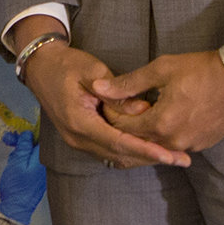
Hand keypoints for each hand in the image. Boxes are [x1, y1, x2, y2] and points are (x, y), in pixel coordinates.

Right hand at [15, 31, 190, 168]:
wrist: (41, 67)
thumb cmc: (67, 64)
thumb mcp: (93, 71)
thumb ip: (117, 94)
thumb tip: (143, 110)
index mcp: (80, 122)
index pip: (118, 141)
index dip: (146, 150)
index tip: (169, 155)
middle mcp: (78, 138)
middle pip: (120, 156)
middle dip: (151, 158)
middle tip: (182, 159)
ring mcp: (78, 141)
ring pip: (116, 157)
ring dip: (144, 157)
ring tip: (174, 157)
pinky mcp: (82, 139)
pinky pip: (110, 151)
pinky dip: (132, 151)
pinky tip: (152, 149)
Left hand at [98, 50, 223, 154]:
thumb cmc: (202, 70)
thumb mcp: (162, 69)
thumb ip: (128, 83)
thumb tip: (98, 88)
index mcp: (161, 124)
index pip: (122, 129)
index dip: (111, 115)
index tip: (109, 102)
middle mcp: (174, 141)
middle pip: (137, 142)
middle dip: (126, 127)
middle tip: (121, 110)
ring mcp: (190, 146)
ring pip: (157, 147)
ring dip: (145, 134)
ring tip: (140, 115)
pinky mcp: (203, 145)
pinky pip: (175, 146)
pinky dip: (164, 137)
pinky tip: (162, 122)